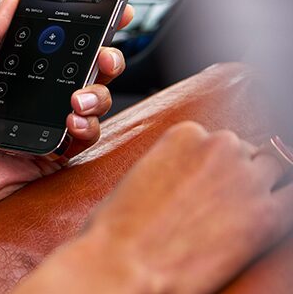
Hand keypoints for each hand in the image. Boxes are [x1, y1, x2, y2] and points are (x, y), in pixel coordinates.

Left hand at [0, 0, 132, 229]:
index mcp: (11, 72)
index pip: (55, 43)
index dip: (87, 28)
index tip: (112, 12)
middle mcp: (31, 96)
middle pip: (85, 70)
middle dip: (105, 58)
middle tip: (105, 56)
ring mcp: (43, 125)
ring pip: (92, 103)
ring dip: (96, 95)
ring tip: (76, 100)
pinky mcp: (49, 156)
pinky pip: (82, 139)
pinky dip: (86, 129)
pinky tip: (71, 123)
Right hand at [17, 123, 292, 292]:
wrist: (125, 261)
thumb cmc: (119, 227)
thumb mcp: (140, 176)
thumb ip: (171, 164)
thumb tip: (185, 179)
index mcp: (185, 134)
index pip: (216, 140)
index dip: (214, 165)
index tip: (207, 185)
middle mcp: (220, 146)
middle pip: (248, 151)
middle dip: (239, 174)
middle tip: (224, 203)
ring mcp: (247, 178)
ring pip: (276, 168)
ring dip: (264, 186)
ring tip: (243, 214)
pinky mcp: (268, 215)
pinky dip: (283, 204)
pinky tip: (265, 222)